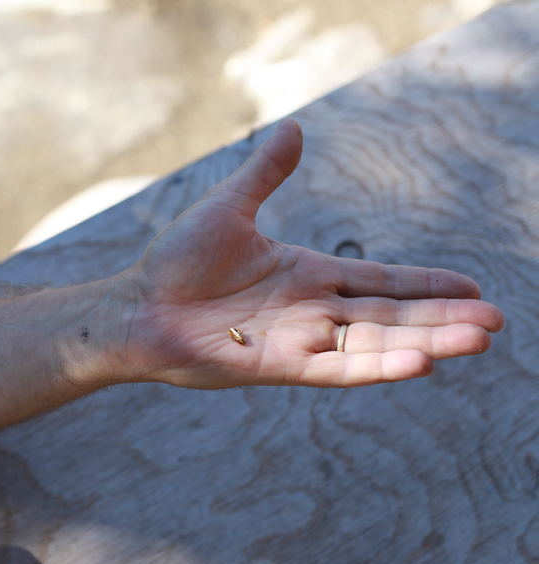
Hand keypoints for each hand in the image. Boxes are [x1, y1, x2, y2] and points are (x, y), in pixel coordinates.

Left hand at [120, 118, 504, 387]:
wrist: (135, 306)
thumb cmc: (175, 262)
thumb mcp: (229, 209)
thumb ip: (266, 174)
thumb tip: (295, 129)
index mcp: (306, 276)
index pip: (380, 281)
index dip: (426, 284)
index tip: (473, 287)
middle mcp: (310, 311)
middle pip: (390, 315)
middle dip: (442, 319)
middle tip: (495, 323)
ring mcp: (295, 340)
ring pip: (372, 343)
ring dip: (424, 342)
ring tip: (475, 340)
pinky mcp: (274, 365)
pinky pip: (334, 368)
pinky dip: (375, 365)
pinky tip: (418, 361)